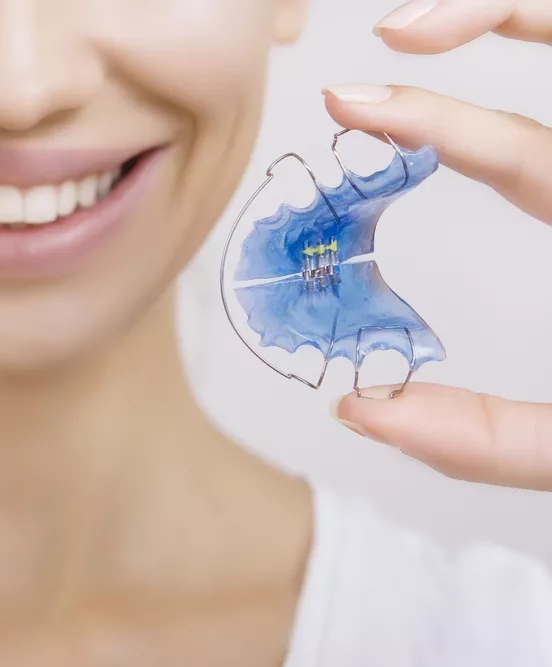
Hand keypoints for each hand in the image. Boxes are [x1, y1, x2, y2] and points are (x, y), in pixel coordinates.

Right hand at [319, 0, 551, 490]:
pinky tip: (494, 42)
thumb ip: (489, 437)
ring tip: (420, 29)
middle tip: (396, 35)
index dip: (428, 118)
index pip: (524, 150)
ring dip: (509, 15)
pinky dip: (540, 42)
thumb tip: (365, 410)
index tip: (351, 104)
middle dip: (482, 13)